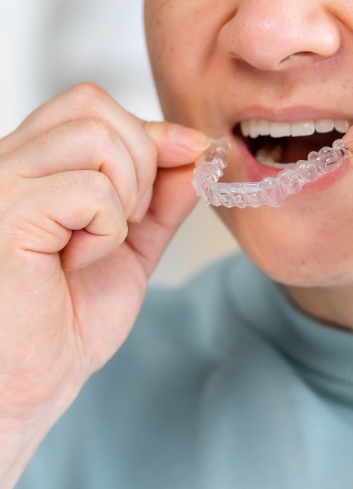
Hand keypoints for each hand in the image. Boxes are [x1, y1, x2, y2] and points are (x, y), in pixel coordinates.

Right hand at [0, 83, 207, 488]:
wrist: (31, 383)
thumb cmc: (67, 320)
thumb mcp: (132, 243)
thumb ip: (161, 195)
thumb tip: (196, 148)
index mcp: (31, 163)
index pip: (89, 104)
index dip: (149, 130)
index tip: (190, 155)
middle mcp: (7, 162)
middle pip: (92, 105)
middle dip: (142, 158)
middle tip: (130, 220)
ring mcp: (1, 184)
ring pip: (95, 137)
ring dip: (126, 195)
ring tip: (100, 242)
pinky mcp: (7, 214)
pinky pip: (90, 189)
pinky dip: (106, 229)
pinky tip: (78, 262)